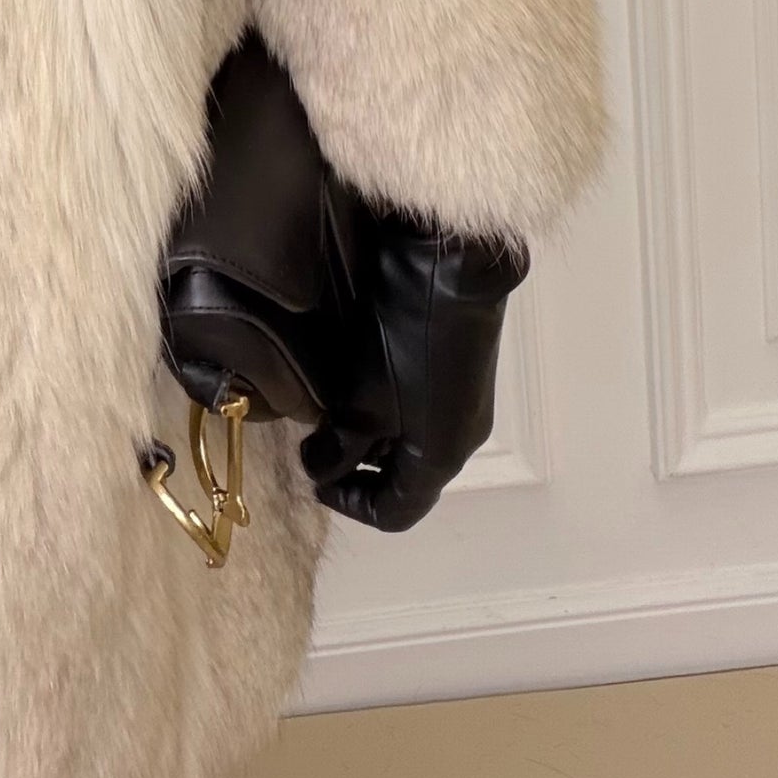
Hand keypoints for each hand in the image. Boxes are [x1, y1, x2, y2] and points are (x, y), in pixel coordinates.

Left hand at [299, 215, 528, 533]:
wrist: (451, 265)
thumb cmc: (407, 340)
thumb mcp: (362, 397)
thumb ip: (338, 443)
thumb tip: (318, 470)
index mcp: (440, 458)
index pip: (396, 512)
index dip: (349, 503)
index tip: (313, 477)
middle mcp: (460, 438)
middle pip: (406, 478)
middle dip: (358, 467)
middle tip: (317, 442)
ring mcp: (464, 402)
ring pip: (412, 442)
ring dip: (371, 436)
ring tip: (332, 411)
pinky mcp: (459, 370)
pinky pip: (422, 411)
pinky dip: (389, 409)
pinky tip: (359, 382)